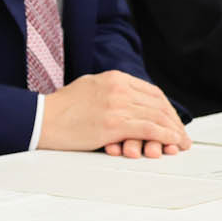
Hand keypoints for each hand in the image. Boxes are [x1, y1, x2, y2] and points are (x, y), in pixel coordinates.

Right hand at [39, 70, 190, 157]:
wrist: (40, 119)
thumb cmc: (60, 109)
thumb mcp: (89, 88)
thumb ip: (110, 92)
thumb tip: (127, 103)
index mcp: (113, 78)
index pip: (151, 92)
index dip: (166, 108)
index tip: (171, 121)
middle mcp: (118, 87)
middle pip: (158, 104)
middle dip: (174, 121)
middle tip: (181, 135)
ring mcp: (117, 105)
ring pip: (157, 116)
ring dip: (173, 131)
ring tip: (180, 142)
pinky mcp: (114, 123)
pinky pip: (149, 129)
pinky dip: (165, 136)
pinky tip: (171, 143)